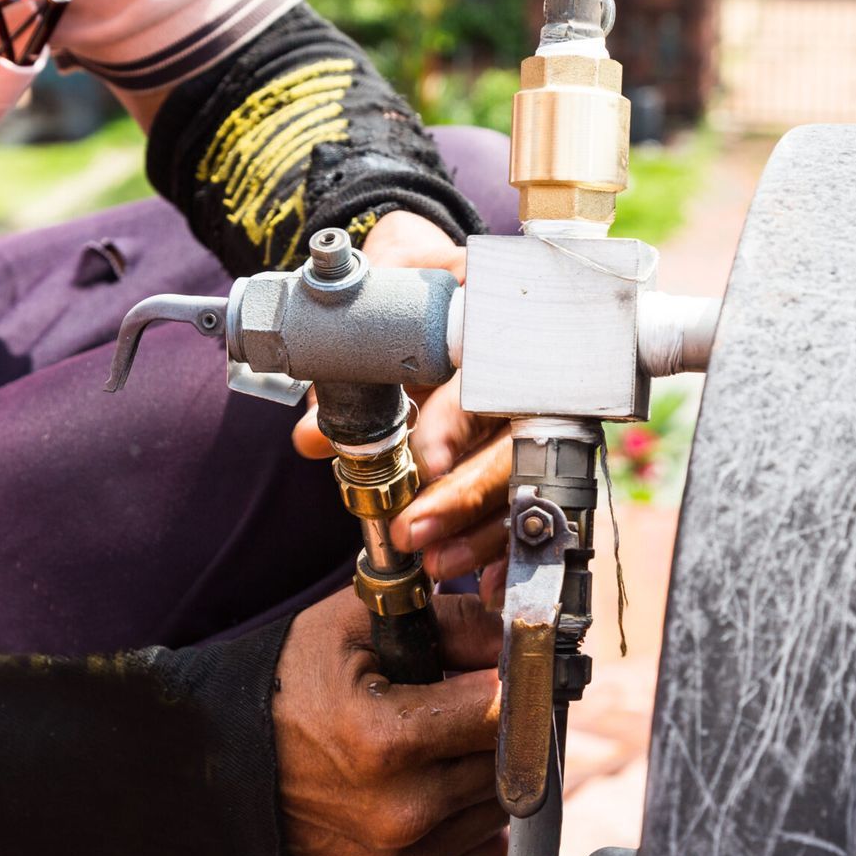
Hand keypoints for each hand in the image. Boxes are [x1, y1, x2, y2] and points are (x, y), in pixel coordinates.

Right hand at [274, 588, 506, 855]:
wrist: (218, 767)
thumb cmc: (287, 685)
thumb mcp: (355, 627)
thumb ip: (451, 622)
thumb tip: (520, 637)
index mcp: (385, 742)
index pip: (503, 711)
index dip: (515, 683)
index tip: (509, 669)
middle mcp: (399, 813)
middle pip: (509, 760)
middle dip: (502, 726)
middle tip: (469, 702)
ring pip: (503, 805)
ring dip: (489, 771)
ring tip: (440, 744)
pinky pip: (481, 849)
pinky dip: (471, 816)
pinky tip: (432, 786)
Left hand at [291, 211, 513, 603]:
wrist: (434, 270)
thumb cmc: (411, 273)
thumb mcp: (378, 287)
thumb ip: (347, 354)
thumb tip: (315, 435)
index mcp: (503, 318)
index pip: (492, 375)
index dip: (458, 422)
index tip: (424, 458)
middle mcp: (535, 370)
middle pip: (518, 444)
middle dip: (466, 496)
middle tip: (417, 530)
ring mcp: (540, 415)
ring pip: (529, 482)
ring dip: (482, 531)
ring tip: (435, 561)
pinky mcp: (535, 454)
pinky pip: (532, 504)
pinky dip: (507, 547)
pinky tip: (489, 585)